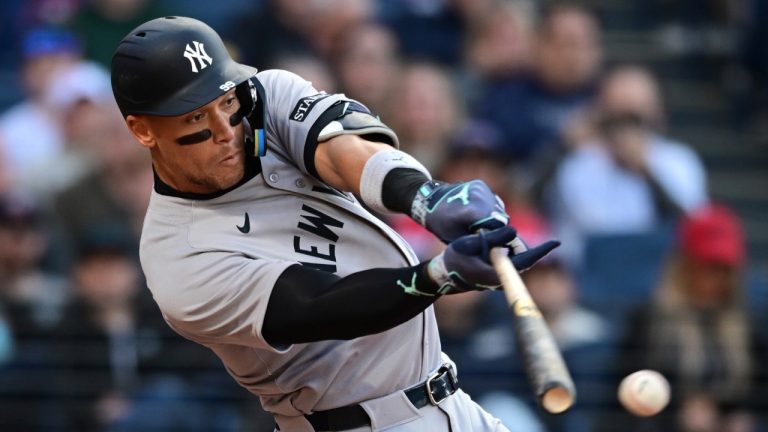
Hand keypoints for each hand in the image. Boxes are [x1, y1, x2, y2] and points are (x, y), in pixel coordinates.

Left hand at [412, 180, 508, 242]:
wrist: (429, 200)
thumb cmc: (441, 223)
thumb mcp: (457, 239)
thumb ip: (477, 241)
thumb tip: (495, 247)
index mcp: (472, 211)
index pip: (497, 226)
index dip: (496, 236)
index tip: (491, 243)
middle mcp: (479, 196)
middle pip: (500, 217)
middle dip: (495, 227)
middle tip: (483, 233)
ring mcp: (480, 188)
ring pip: (498, 208)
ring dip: (493, 217)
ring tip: (478, 223)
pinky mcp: (481, 184)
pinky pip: (492, 200)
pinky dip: (489, 208)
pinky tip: (477, 213)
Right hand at [427, 227, 559, 293]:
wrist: (445, 274)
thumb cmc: (455, 259)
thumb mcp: (468, 244)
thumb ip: (492, 238)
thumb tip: (513, 230)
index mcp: (497, 272)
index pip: (525, 260)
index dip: (542, 251)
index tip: (557, 242)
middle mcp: (503, 278)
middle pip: (520, 256)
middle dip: (513, 243)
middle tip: (495, 235)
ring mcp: (500, 278)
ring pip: (513, 257)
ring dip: (505, 246)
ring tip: (482, 242)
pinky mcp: (497, 276)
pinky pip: (507, 260)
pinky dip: (502, 250)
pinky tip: (488, 247)